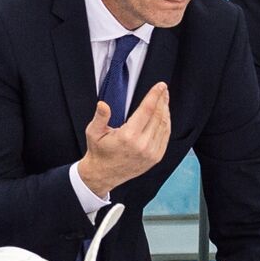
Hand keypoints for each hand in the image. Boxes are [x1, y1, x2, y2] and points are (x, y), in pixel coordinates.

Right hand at [78, 82, 170, 196]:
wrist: (103, 174)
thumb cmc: (99, 152)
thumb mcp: (93, 132)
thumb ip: (100, 117)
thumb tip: (102, 104)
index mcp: (128, 137)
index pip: (147, 110)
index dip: (155, 95)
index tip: (160, 86)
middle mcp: (143, 145)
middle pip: (158, 116)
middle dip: (162, 100)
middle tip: (163, 90)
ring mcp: (151, 152)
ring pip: (164, 126)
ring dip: (165, 110)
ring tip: (164, 99)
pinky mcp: (155, 157)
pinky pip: (165, 137)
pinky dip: (166, 124)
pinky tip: (164, 115)